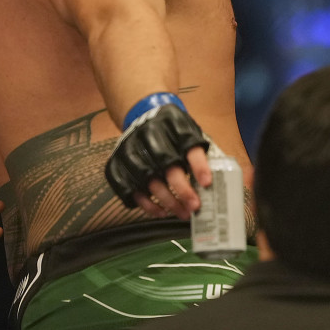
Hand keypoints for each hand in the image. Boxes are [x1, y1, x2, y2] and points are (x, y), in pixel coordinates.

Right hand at [104, 103, 210, 219]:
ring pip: (149, 180)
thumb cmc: (172, 131)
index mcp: (173, 123)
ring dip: (168, 201)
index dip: (198, 165)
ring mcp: (131, 148)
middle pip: (167, 165)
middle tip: (194, 206)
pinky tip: (161, 211)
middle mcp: (150, 134)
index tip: (207, 183)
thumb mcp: (188, 130)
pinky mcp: (118, 163)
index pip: (189, 146)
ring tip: (182, 213)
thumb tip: (211, 183)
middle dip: (182, 189)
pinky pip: (130, 189)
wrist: (142, 117)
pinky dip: (147, 204)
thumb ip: (197, 152)